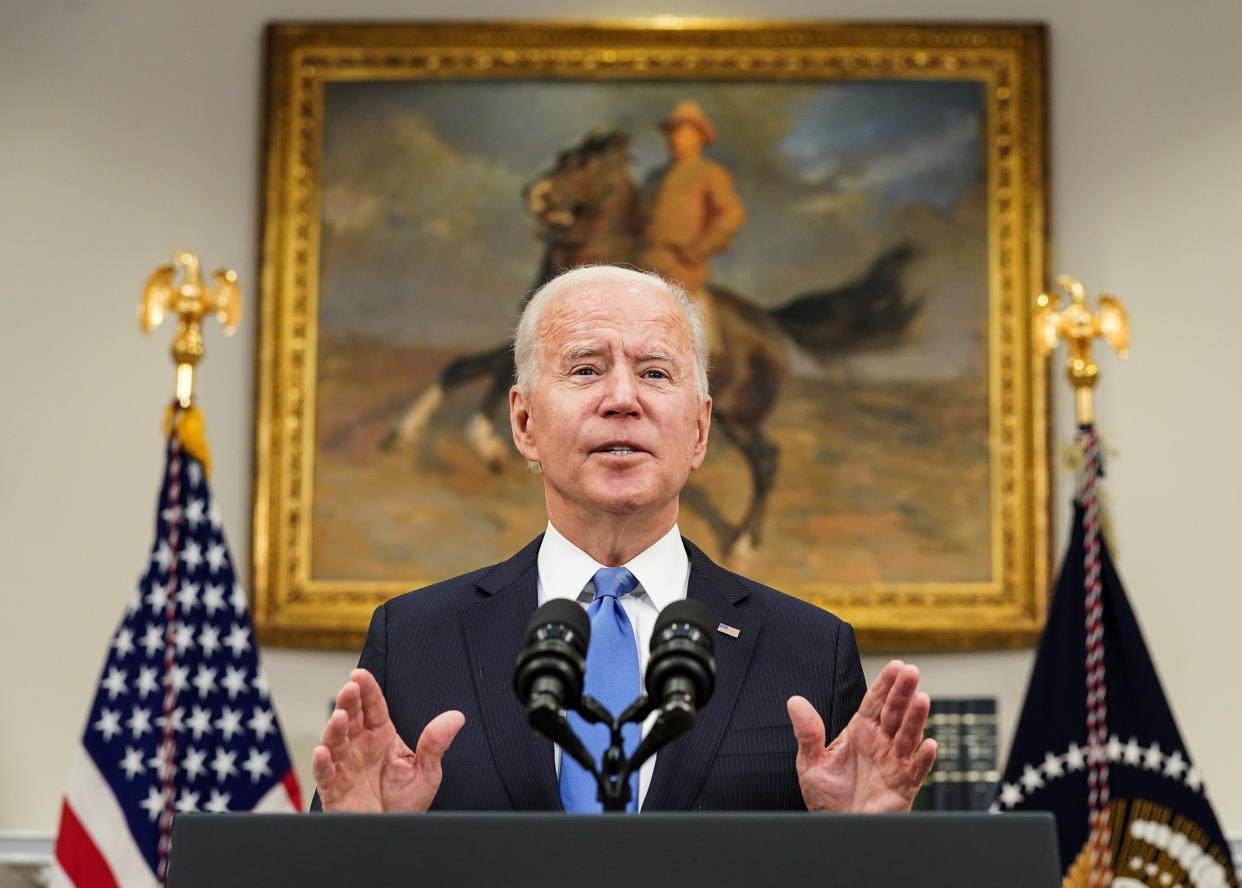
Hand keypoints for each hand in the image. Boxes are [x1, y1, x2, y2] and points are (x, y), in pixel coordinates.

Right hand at [311, 668, 464, 811]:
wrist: (392, 833)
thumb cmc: (405, 802)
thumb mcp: (426, 771)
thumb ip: (436, 743)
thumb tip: (457, 716)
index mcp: (381, 736)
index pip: (373, 707)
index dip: (366, 690)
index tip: (360, 675)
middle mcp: (360, 746)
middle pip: (351, 717)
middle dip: (348, 701)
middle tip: (350, 688)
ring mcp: (345, 766)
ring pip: (335, 741)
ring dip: (334, 728)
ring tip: (339, 717)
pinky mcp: (334, 789)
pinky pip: (325, 774)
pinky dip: (322, 763)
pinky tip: (322, 752)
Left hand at [787, 660, 935, 811]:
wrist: (836, 828)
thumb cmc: (826, 797)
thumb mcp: (811, 763)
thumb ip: (807, 732)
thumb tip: (794, 701)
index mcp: (860, 733)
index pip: (874, 703)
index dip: (885, 684)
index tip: (896, 666)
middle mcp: (880, 744)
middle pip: (894, 713)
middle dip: (903, 693)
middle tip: (911, 672)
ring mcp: (893, 764)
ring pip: (908, 736)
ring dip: (916, 718)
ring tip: (922, 698)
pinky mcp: (903, 787)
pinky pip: (916, 771)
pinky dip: (923, 758)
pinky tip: (928, 744)